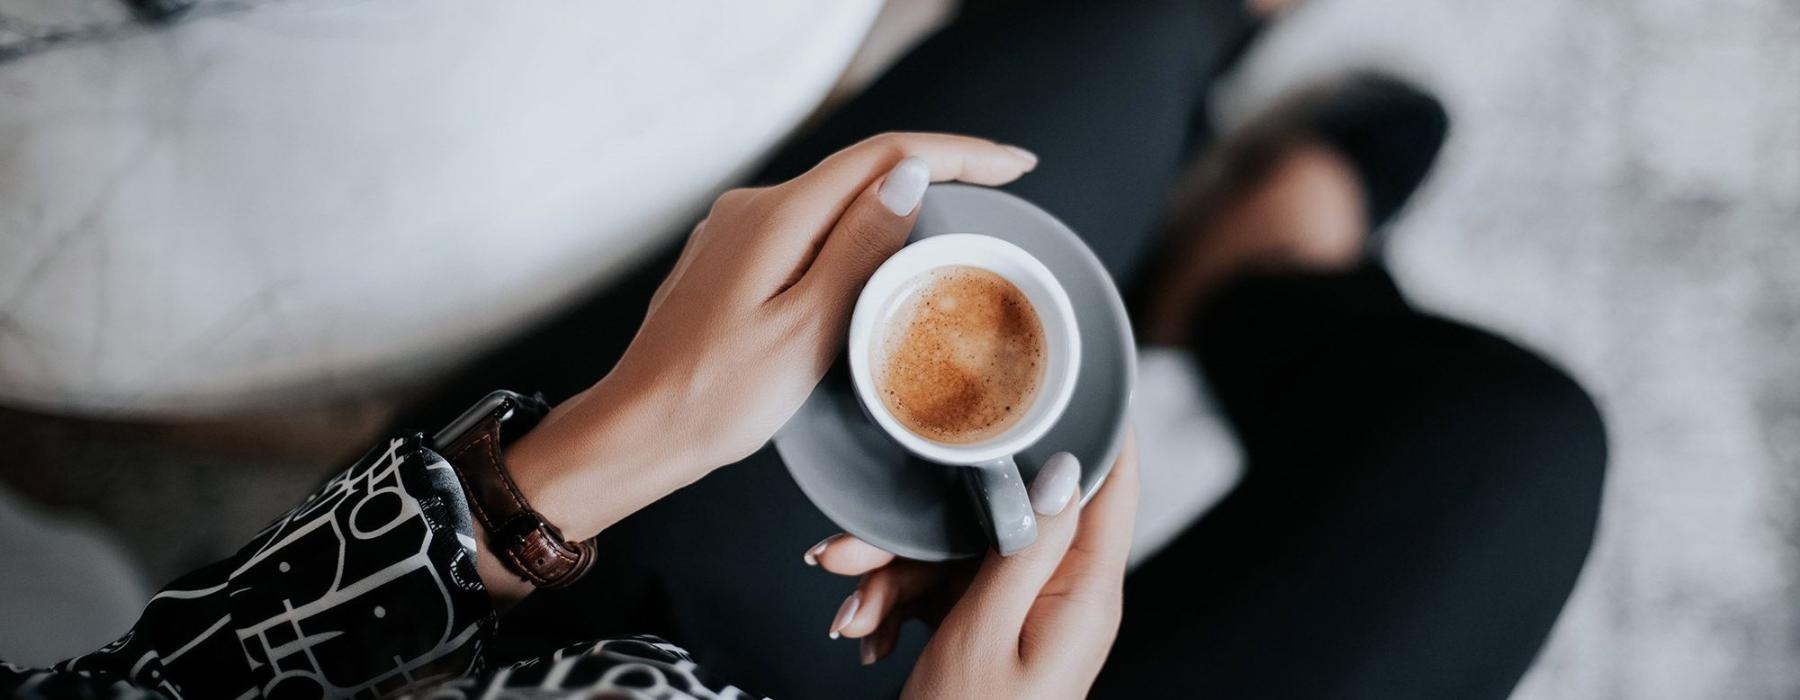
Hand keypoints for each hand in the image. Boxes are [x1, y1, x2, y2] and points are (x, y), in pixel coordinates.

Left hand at [478, 134, 1037, 601]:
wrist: (639, 430)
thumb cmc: (717, 396)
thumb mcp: (807, 329)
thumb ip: (859, 248)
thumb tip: (910, 178)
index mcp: (776, 218)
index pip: (884, 157)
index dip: (957, 153)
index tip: (1014, 166)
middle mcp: (753, 209)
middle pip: (861, 169)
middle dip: (938, 168)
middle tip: (1003, 184)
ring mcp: (737, 232)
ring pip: (835, 198)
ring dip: (898, 198)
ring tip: (959, 213)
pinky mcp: (732, 260)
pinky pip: (809, 227)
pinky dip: (858, 228)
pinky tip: (882, 251)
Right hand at [812, 433, 1139, 698]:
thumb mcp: (987, 634)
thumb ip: (1022, 546)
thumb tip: (1063, 469)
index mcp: (1085, 594)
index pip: (1110, 485)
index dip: (1097, 422)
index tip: (1076, 367)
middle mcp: (1064, 595)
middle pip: (1006, 518)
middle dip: (923, 530)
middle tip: (852, 552)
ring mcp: (1028, 610)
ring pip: (961, 551)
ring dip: (895, 577)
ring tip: (850, 611)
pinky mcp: (994, 626)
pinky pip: (946, 586)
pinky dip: (899, 604)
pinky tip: (865, 633)